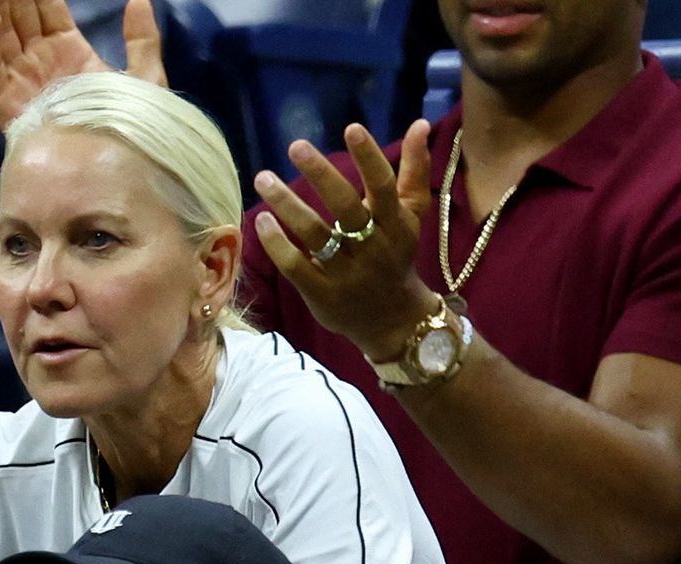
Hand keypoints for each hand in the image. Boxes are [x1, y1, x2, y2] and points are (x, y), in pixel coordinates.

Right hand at [0, 0, 165, 129]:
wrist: (115, 165)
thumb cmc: (132, 125)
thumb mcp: (145, 76)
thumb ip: (142, 38)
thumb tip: (140, 0)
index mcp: (69, 52)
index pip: (47, 9)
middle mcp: (41, 62)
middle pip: (20, 16)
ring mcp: (23, 80)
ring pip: (1, 35)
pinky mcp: (8, 102)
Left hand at [251, 120, 437, 360]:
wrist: (394, 321)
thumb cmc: (397, 257)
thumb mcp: (411, 217)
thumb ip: (414, 171)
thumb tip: (419, 124)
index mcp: (396, 226)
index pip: (384, 188)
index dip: (370, 159)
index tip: (351, 128)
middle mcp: (373, 249)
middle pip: (346, 209)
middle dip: (322, 175)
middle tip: (296, 145)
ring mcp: (347, 275)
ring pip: (316, 235)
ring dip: (288, 205)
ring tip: (264, 177)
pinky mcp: (323, 295)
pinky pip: (296, 267)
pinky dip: (278, 244)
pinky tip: (261, 220)